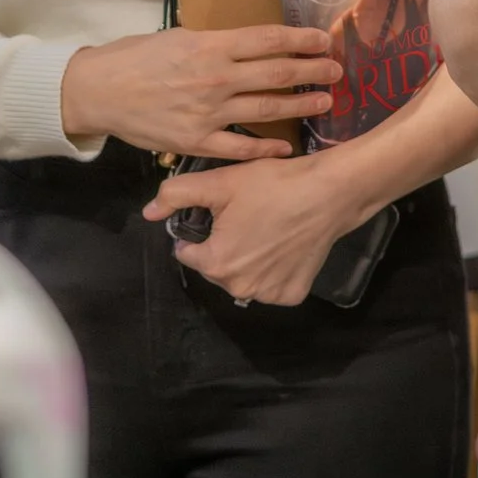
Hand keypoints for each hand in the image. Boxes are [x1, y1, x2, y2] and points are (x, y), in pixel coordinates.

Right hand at [59, 26, 340, 159]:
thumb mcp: (177, 37)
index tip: (324, 40)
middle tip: (336, 70)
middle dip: (312, 71)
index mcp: (211, 46)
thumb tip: (246, 44)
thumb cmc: (135, 57)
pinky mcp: (197, 142)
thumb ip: (213, 43)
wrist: (100, 91)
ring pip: (266, 110)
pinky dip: (267, 149)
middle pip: (276, 73)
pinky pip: (241, 148)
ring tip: (324, 101)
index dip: (301, 40)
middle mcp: (216, 78)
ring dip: (300, 105)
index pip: (268, 40)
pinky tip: (286, 147)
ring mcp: (209, 113)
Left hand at [142, 154, 356, 306]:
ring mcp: (269, 295)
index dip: (198, 231)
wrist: (328, 193)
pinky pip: (269, 285)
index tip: (219, 213)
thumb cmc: (272, 185)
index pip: (188, 252)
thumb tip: (148, 212)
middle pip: (215, 267)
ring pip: (241, 277)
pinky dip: (271, 270)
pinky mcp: (293, 295)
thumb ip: (177, 195)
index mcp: (216, 263)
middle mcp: (240, 287)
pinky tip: (281, 247)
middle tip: (243, 217)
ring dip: (245, 260)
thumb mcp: (220, 182)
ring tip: (263, 229)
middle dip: (222, 245)